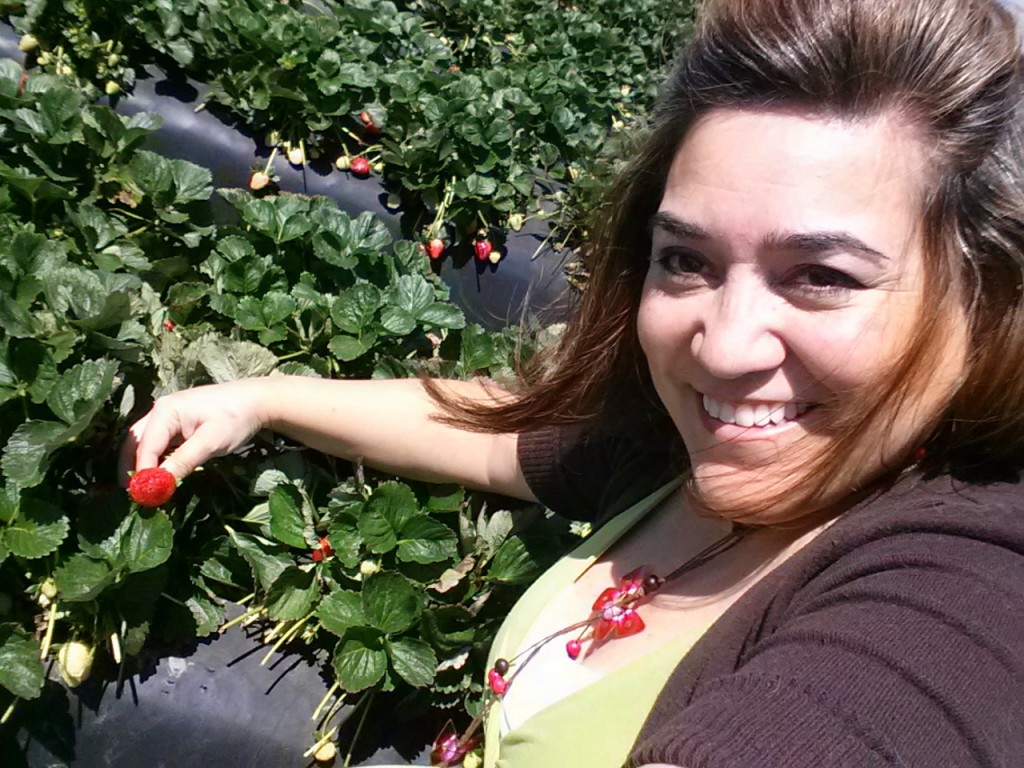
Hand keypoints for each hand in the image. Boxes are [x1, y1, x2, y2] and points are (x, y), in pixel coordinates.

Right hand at [119, 379, 270, 484]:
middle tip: (132, 494)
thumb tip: (158, 485)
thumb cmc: (234, 419)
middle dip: (131, 467)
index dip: (142, 472)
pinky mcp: (177, 423)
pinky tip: (158, 475)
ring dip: (141, 464)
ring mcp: (168, 416)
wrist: (255, 401)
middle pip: (136, 442)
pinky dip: (155, 459)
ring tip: (142, 488)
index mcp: (165, 411)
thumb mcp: (210, 442)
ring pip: (145, 442)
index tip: (142, 495)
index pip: (145, 446)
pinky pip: (158, 442)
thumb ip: (183, 462)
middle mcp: (160, 411)